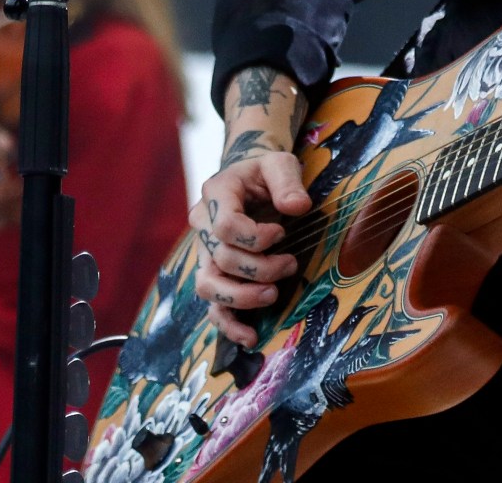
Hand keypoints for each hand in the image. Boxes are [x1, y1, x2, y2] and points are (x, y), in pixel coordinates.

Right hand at [190, 69, 312, 345]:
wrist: (250, 180)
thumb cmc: (266, 172)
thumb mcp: (280, 163)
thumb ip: (287, 181)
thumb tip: (298, 207)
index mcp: (216, 194)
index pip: (224, 226)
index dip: (255, 237)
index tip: (282, 233)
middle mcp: (203, 226)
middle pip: (222, 260)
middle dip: (260, 268)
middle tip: (291, 263)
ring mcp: (205, 253)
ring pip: (209, 287)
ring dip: (242, 298)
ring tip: (273, 295)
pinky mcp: (214, 274)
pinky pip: (212, 307)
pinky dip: (229, 325)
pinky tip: (251, 337)